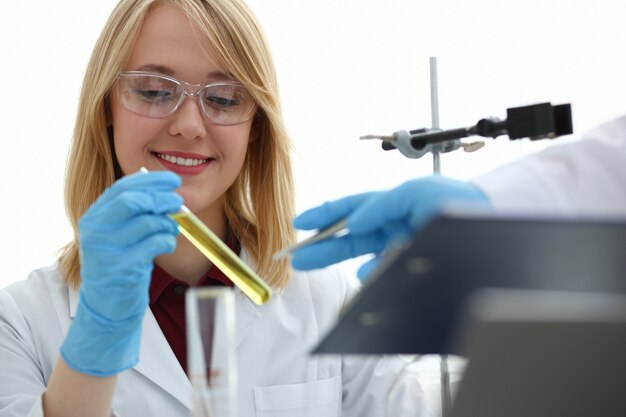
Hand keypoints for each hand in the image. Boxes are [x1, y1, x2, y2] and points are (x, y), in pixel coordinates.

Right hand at [61, 170, 182, 375]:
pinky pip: (154, 244)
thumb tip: (164, 187)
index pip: (122, 188)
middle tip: (178, 202)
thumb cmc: (120, 263)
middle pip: (133, 201)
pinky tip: (166, 245)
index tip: (173, 180)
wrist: (107, 305)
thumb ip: (134, 211)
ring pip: (148, 222)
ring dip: (168, 223)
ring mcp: (107, 250)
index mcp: (94, 217)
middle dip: (162, 198)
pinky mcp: (122, 268)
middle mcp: (96, 231)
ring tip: (171, 229)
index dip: (151, 181)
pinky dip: (167, 241)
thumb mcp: (119, 233)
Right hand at [291, 176, 487, 278]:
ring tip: (318, 262)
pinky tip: (365, 275)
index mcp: (392, 204)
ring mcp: (401, 247)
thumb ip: (381, 205)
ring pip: (362, 256)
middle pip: (350, 235)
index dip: (325, 215)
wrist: (492, 225)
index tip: (300, 225)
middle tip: (296, 256)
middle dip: (322, 244)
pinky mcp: (411, 265)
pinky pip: (383, 272)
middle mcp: (393, 225)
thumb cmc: (458, 202)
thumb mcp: (416, 193)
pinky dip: (371, 274)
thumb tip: (352, 222)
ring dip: (340, 259)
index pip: (351, 208)